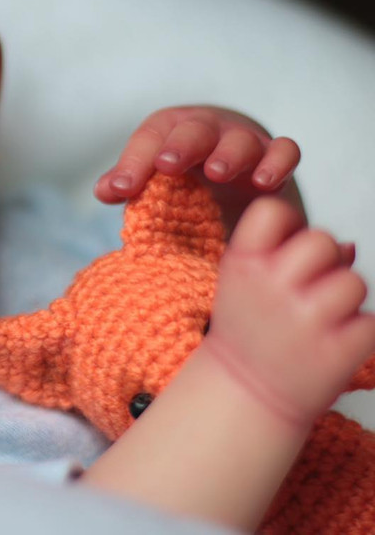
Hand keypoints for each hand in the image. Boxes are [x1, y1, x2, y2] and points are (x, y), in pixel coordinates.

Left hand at [95, 105, 302, 228]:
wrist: (235, 174)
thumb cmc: (181, 176)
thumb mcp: (151, 178)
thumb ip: (129, 184)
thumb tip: (104, 190)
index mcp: (169, 132)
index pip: (150, 139)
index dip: (133, 163)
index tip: (121, 189)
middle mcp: (207, 130)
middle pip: (195, 130)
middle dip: (181, 145)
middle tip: (167, 164)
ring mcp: (244, 142)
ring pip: (241, 140)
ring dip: (229, 154)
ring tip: (216, 172)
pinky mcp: (276, 159)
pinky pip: (284, 152)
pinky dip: (278, 162)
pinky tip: (265, 183)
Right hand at [202, 197, 371, 427]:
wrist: (245, 394)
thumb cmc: (249, 333)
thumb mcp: (246, 284)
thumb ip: (285, 255)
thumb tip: (349, 247)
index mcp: (242, 265)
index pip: (272, 211)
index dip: (289, 224)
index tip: (286, 245)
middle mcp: (270, 286)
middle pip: (321, 240)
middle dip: (325, 261)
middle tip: (310, 286)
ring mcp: (304, 319)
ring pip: (353, 282)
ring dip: (346, 298)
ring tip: (323, 318)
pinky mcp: (337, 351)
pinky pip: (371, 322)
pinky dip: (360, 331)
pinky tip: (333, 341)